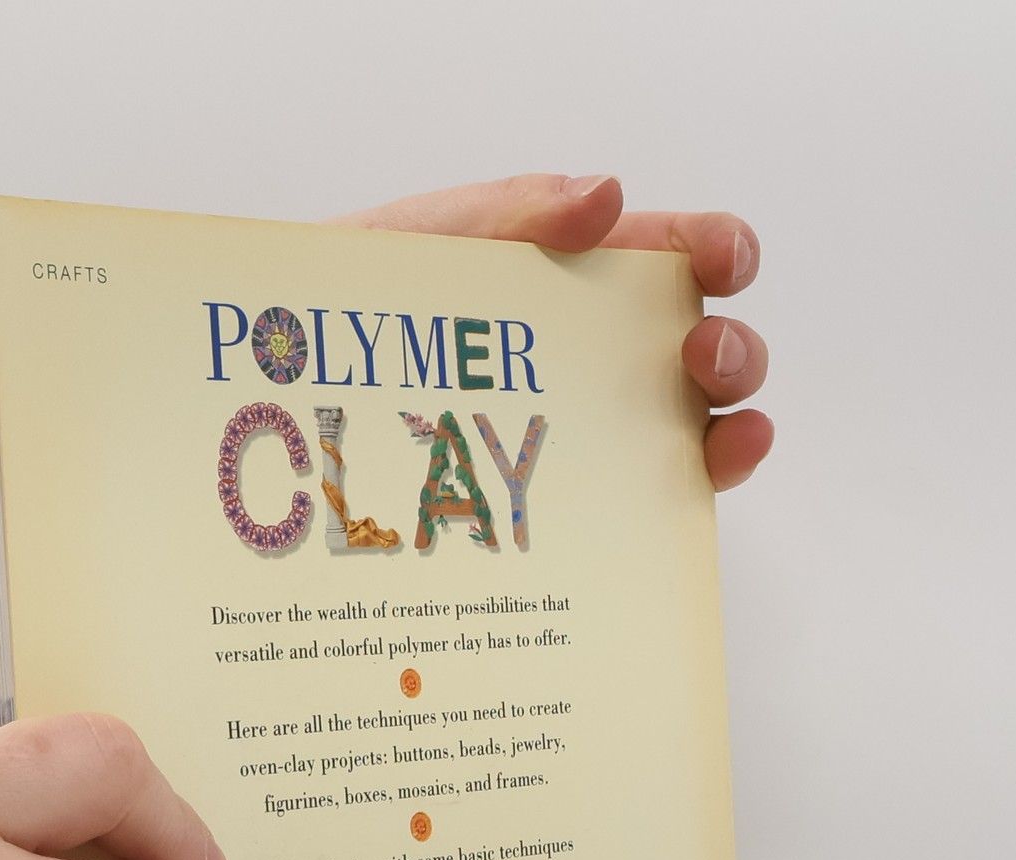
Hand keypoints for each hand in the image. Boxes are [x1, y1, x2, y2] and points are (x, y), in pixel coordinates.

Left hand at [334, 174, 771, 490]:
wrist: (283, 392)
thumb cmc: (357, 308)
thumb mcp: (418, 242)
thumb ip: (506, 215)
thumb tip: (606, 198)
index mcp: (580, 275)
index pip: (674, 254)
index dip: (719, 249)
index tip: (725, 261)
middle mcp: (605, 358)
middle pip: (707, 352)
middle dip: (731, 351)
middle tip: (703, 356)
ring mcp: (597, 434)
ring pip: (699, 431)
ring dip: (732, 429)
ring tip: (724, 433)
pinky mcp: (574, 504)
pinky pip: (651, 503)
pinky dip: (694, 493)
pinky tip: (699, 484)